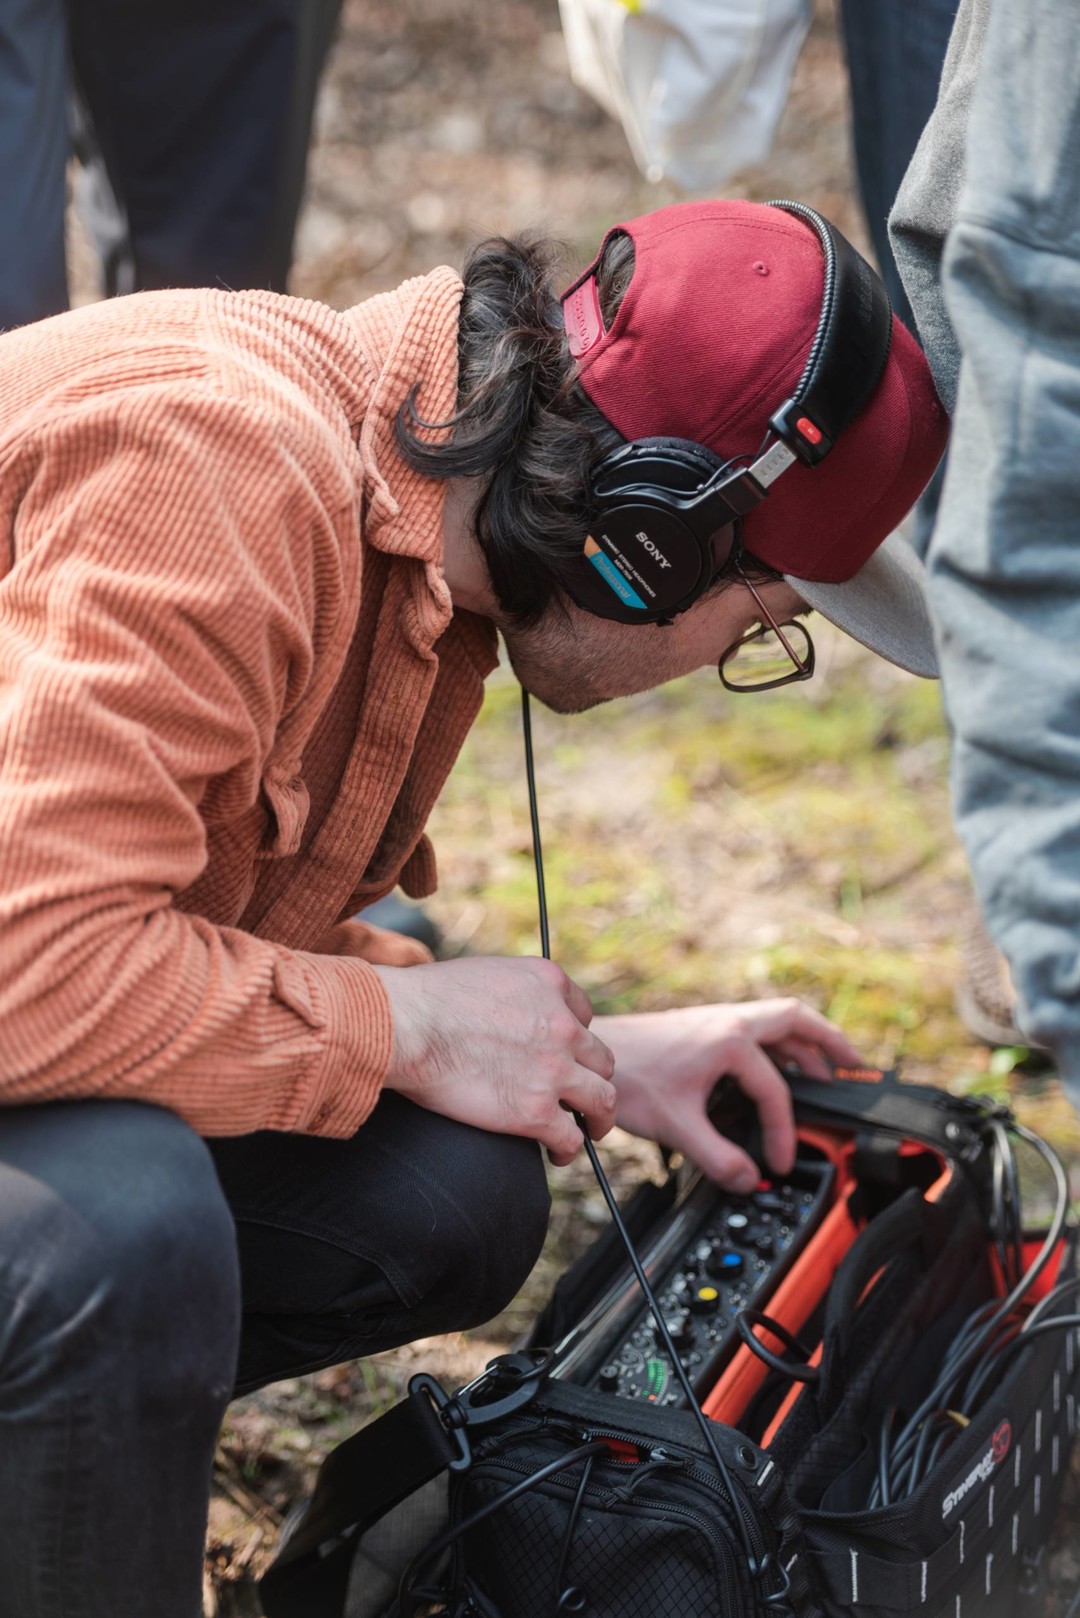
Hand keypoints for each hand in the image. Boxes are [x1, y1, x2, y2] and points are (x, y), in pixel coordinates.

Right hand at [372, 956, 616, 1164]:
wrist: (407, 1025)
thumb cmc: (427, 999)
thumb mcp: (486, 972)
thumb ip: (513, 991)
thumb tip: (507, 1011)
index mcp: (549, 984)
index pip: (583, 1013)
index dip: (576, 1038)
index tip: (565, 1053)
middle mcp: (562, 1025)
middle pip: (600, 1058)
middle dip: (593, 1076)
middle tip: (584, 1093)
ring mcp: (553, 1069)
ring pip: (602, 1099)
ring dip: (600, 1117)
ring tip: (591, 1129)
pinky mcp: (536, 1111)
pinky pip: (570, 1137)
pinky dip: (569, 1149)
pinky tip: (558, 1153)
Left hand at [594, 998, 862, 1188]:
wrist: (591, 1052)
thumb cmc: (627, 1076)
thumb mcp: (676, 1125)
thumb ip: (717, 1157)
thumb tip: (747, 1179)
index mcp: (730, 1040)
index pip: (774, 1091)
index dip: (783, 1132)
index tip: (777, 1161)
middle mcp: (728, 1021)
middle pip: (797, 1021)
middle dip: (831, 1044)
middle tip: (857, 1067)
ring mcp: (716, 1020)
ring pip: (776, 1022)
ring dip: (805, 1042)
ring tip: (827, 1067)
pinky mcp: (703, 1027)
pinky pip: (756, 1029)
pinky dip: (778, 1044)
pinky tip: (775, 1067)